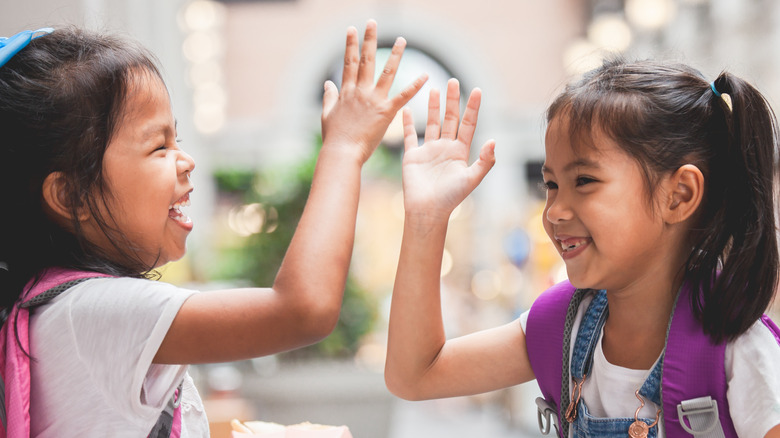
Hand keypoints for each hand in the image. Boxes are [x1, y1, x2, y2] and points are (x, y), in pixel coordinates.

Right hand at [321, 20, 426, 163]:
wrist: (341, 153)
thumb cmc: (334, 138)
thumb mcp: (327, 115)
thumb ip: (329, 97)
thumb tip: (328, 83)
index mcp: (346, 92)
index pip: (349, 63)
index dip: (350, 44)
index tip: (352, 29)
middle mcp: (360, 91)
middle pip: (366, 60)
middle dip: (370, 39)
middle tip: (373, 22)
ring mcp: (374, 100)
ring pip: (386, 72)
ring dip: (395, 54)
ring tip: (402, 39)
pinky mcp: (386, 112)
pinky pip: (403, 96)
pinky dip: (415, 86)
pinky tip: (426, 75)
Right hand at [401, 78, 495, 220]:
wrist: (427, 211)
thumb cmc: (451, 198)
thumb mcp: (471, 179)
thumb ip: (485, 161)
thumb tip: (494, 140)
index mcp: (460, 152)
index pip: (468, 124)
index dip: (473, 108)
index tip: (477, 90)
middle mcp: (445, 148)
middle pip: (450, 119)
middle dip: (452, 101)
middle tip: (452, 81)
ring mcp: (429, 151)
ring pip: (431, 123)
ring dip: (432, 107)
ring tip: (434, 89)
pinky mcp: (412, 156)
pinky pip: (410, 136)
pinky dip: (407, 123)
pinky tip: (406, 108)